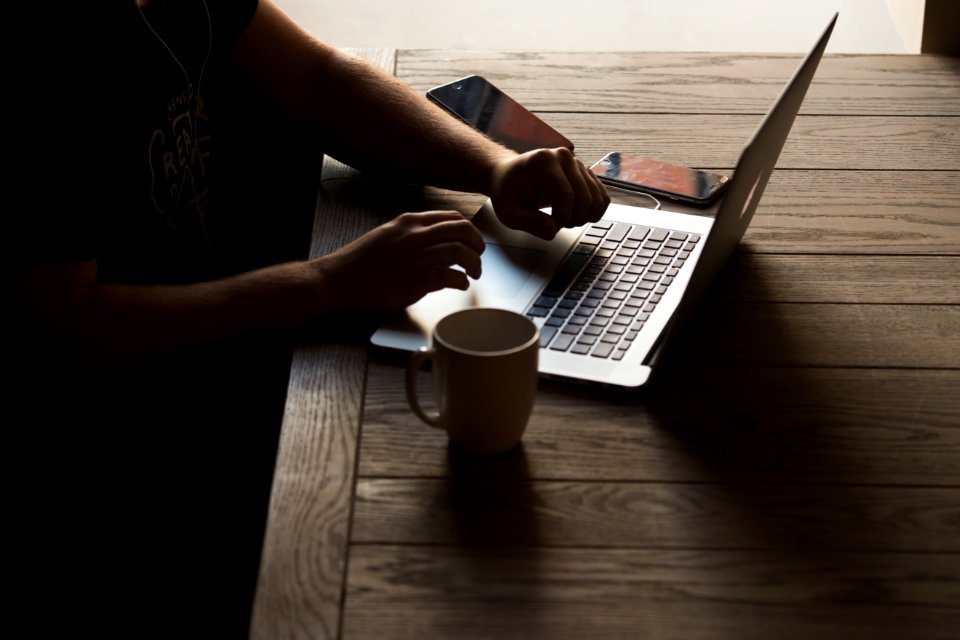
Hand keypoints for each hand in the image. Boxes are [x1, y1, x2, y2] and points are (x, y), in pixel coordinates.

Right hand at [318, 211, 484, 309]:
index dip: (469, 230)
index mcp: (409, 222)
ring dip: (474, 264)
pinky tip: (461, 285)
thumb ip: (412, 232)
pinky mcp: (413, 281)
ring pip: (459, 252)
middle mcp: (414, 236)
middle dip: (478, 244)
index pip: (452, 218)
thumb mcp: (388, 233)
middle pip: (462, 231)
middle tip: (480, 256)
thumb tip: (437, 237)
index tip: (473, 241)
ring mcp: (415, 258)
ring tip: (474, 273)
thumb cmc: (362, 260)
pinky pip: (448, 276)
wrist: (339, 278)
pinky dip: (461, 281)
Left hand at [489, 147, 609, 239]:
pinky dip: (594, 212)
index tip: (551, 226)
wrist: (511, 177)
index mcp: (543, 161)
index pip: (565, 195)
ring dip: (584, 217)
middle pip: (584, 197)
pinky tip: (578, 216)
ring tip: (566, 220)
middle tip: (557, 224)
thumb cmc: (508, 192)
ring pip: (597, 198)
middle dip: (573, 219)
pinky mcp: (586, 173)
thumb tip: (552, 230)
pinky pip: (602, 197)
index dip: (561, 218)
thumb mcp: (509, 212)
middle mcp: (564, 156)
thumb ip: (529, 223)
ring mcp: (578, 163)